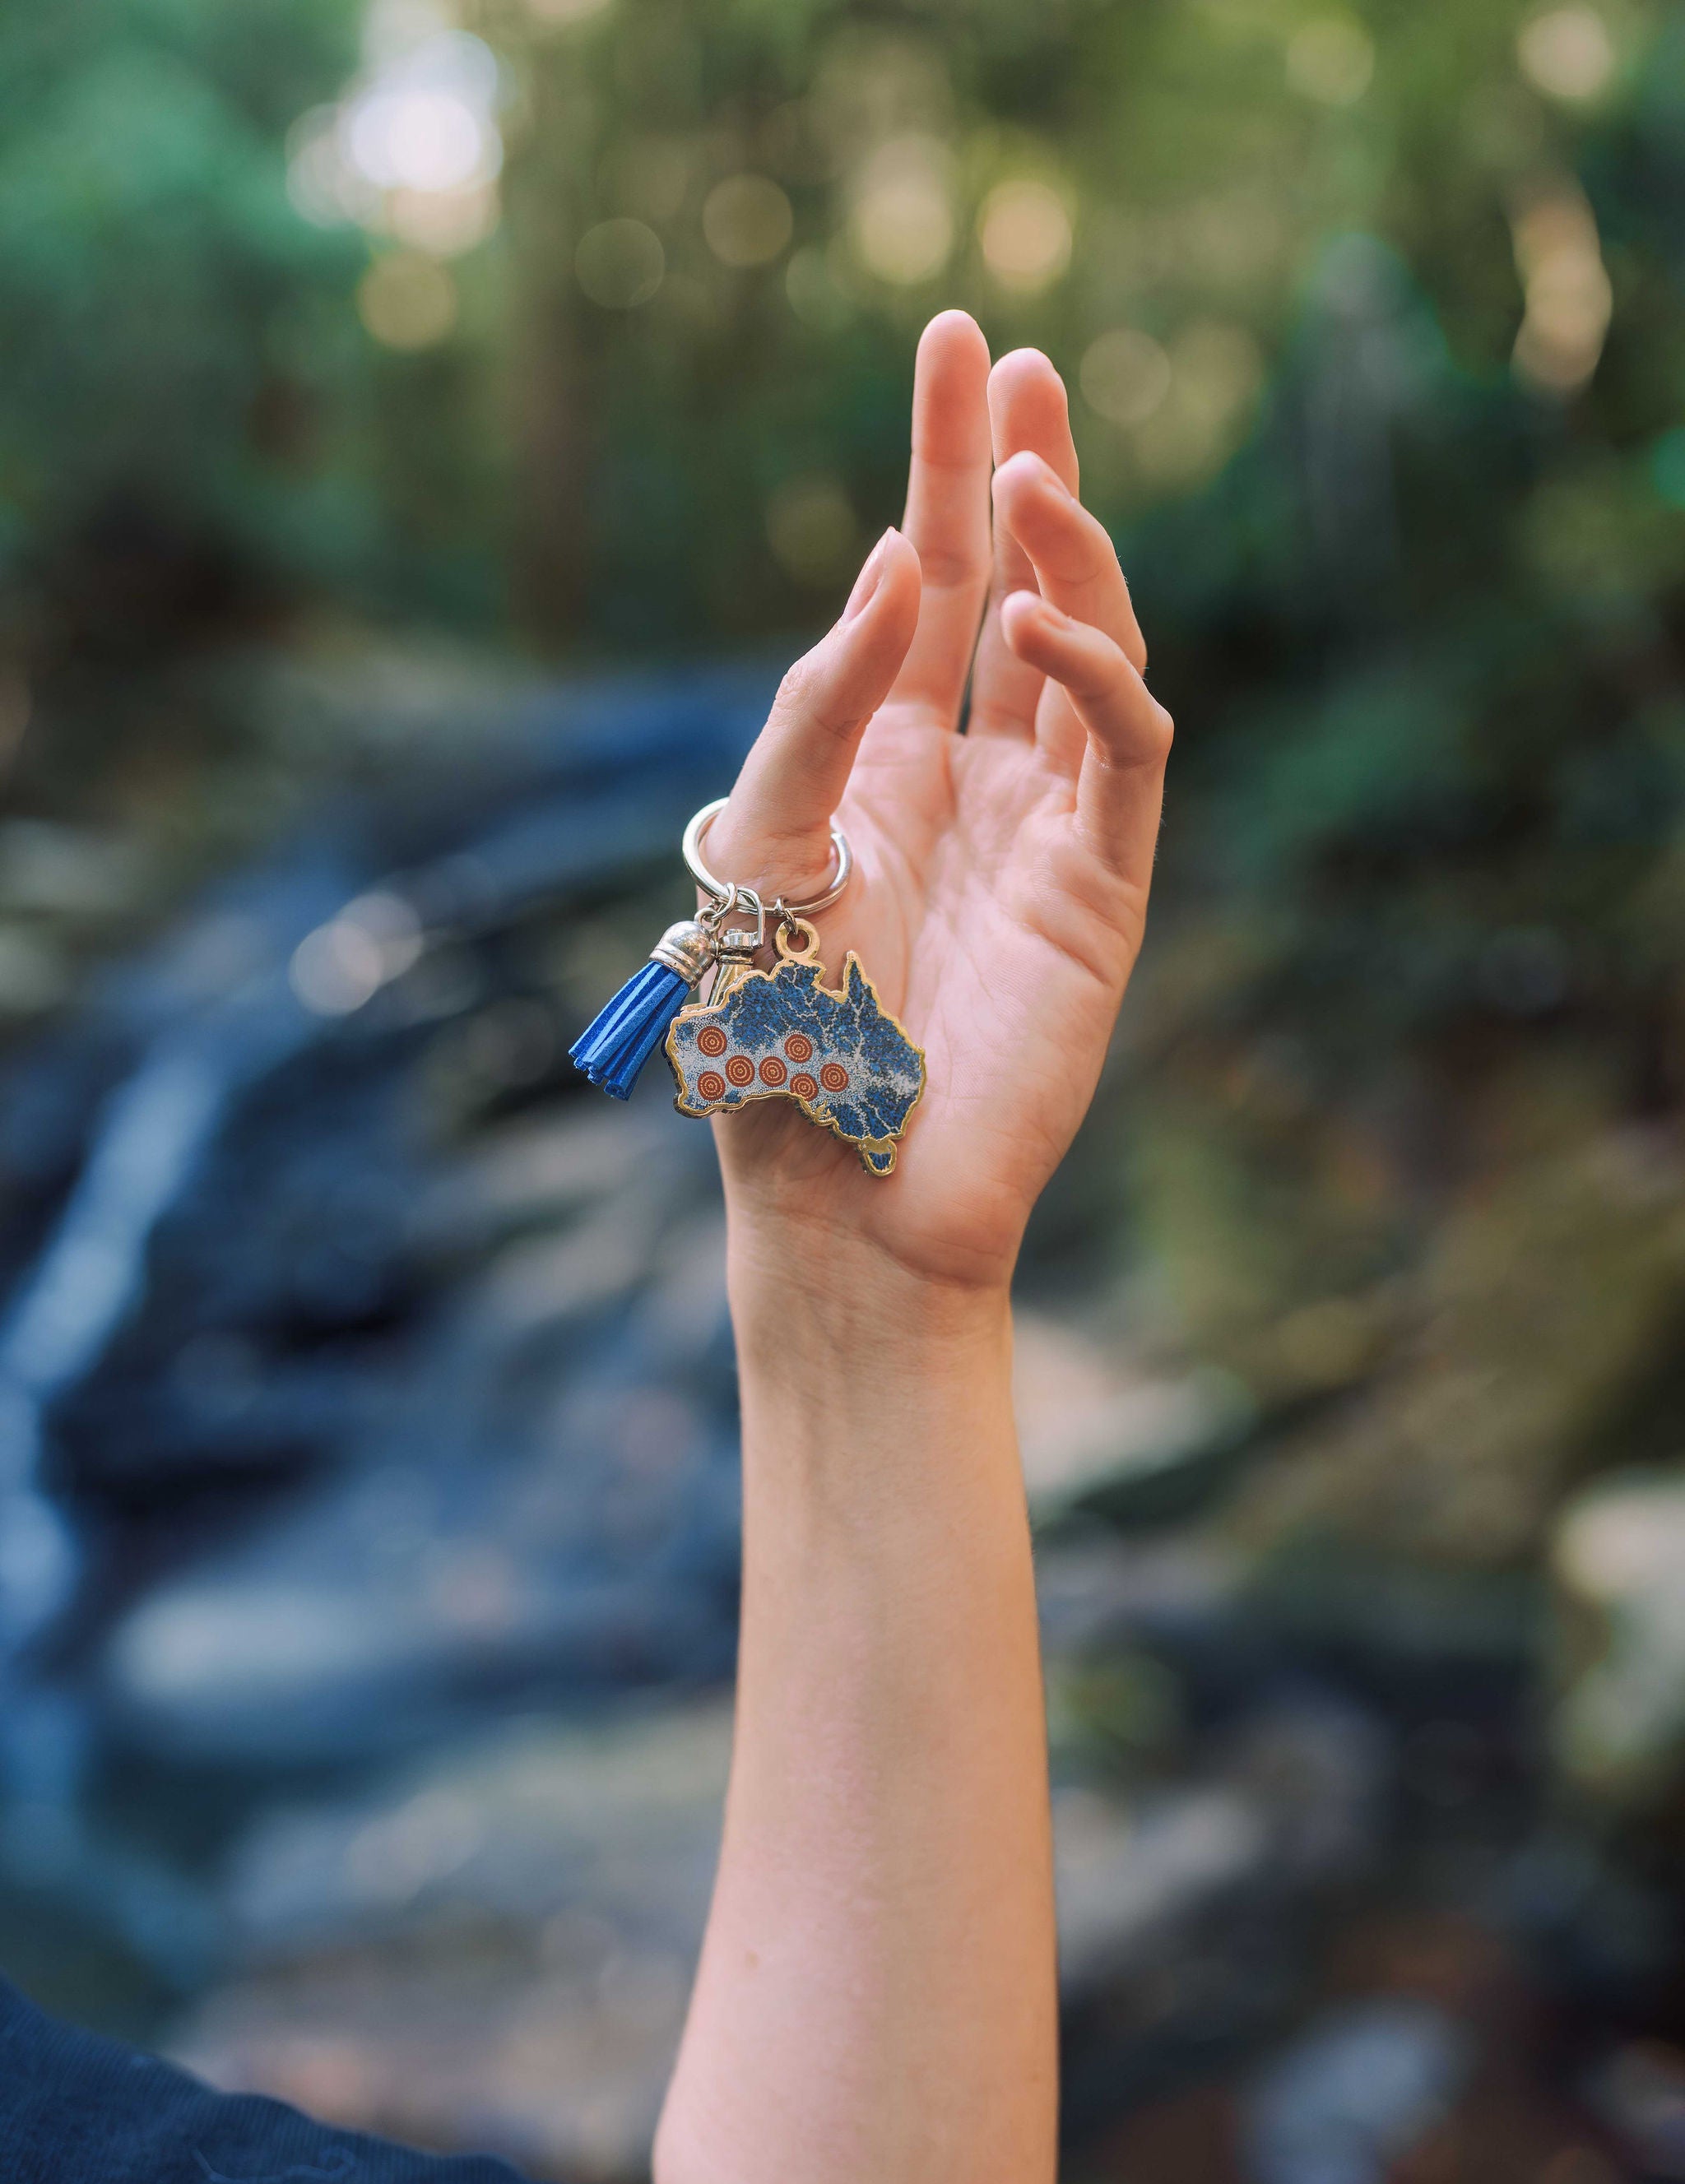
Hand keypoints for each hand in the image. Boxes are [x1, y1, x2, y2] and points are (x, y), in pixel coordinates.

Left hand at [704, 309, 1172, 1294]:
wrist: (841, 1200)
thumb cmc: (776, 1045)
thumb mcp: (758, 849)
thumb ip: (819, 707)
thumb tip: (902, 564)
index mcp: (880, 768)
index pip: (924, 586)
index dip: (942, 464)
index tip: (959, 339)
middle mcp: (971, 783)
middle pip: (1015, 593)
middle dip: (1024, 475)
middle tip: (1026, 361)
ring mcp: (1047, 832)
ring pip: (1090, 655)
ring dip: (1072, 557)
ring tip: (1033, 471)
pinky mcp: (1103, 890)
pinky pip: (1122, 754)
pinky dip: (1094, 675)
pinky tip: (1039, 618)